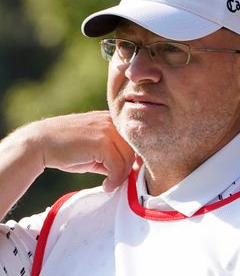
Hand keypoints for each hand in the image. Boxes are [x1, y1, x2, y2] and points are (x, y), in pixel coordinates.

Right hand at [16, 111, 134, 191]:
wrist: (38, 144)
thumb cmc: (65, 148)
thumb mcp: (94, 148)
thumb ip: (112, 154)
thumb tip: (131, 170)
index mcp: (112, 119)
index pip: (134, 140)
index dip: (134, 158)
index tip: (128, 172)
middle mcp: (112, 121)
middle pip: (135, 150)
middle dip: (128, 169)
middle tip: (118, 182)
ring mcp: (108, 130)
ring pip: (129, 158)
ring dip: (121, 176)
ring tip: (110, 184)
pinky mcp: (102, 142)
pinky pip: (118, 166)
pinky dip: (115, 180)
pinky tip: (106, 185)